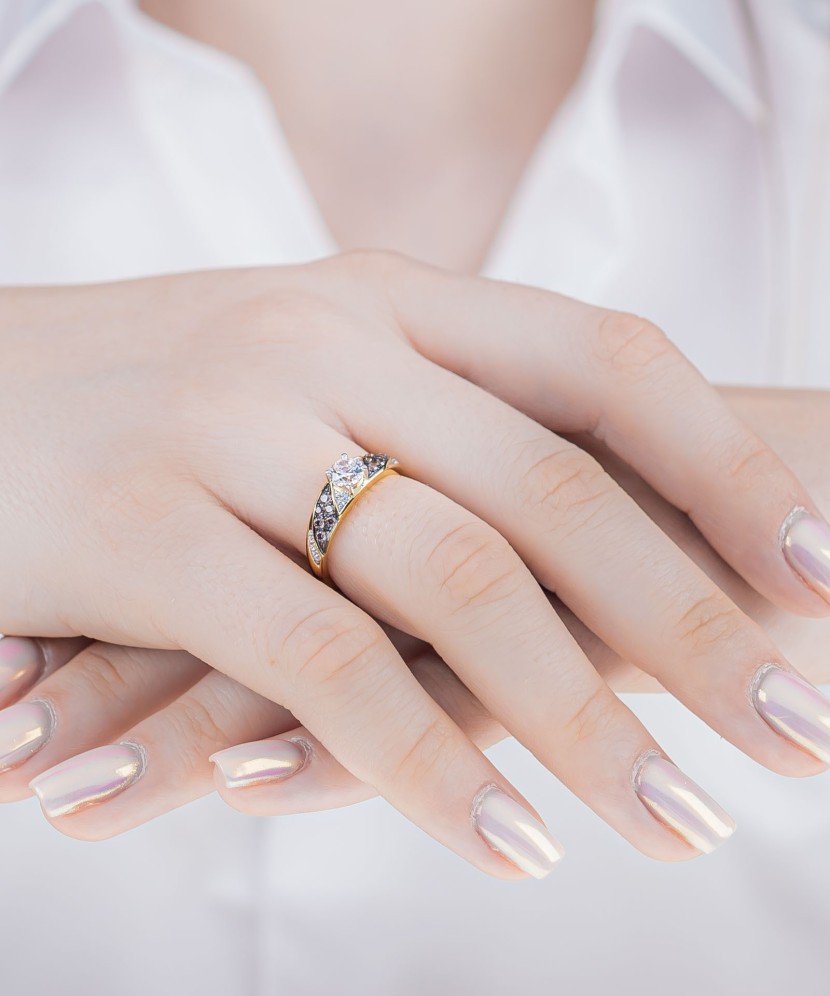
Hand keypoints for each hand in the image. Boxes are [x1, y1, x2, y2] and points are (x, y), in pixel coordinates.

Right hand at [2, 254, 829, 878]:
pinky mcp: (140, 530)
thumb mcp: (310, 364)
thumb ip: (433, 411)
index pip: (606, 361)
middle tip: (794, 734)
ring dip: (581, 721)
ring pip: (452, 582)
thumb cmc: (155, 391)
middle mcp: (323, 340)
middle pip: (554, 489)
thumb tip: (581, 507)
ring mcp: (229, 427)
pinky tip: (506, 843)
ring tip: (679, 825)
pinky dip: (423, 764)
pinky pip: (319, 662)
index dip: (726, 468)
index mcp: (386, 296)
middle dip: (691, 621)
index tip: (814, 576)